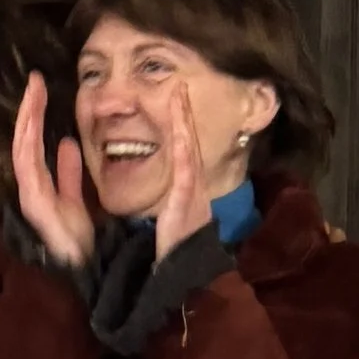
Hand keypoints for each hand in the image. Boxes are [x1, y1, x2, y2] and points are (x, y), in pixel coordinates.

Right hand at [11, 72, 94, 271]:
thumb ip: (70, 173)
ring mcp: (30, 195)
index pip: (34, 142)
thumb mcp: (77, 198)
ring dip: (28, 120)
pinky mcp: (35, 204)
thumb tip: (67, 143)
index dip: (35, 115)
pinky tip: (32, 125)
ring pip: (23, 149)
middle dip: (29, 110)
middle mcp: (30, 187)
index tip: (41, 88)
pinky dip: (29, 144)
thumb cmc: (78, 239)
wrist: (82, 268)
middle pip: (25, 140)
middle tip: (35, 80)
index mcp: (40, 184)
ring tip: (33, 94)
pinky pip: (29, 168)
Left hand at [148, 82, 214, 264]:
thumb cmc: (177, 248)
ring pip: (187, 149)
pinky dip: (183, 149)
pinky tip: (180, 132)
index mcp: (186, 187)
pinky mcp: (186, 201)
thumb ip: (171, 200)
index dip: (179, 124)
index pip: (182, 149)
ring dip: (184, 123)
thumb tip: (164, 189)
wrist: (188, 273)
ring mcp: (192, 191)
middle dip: (184, 114)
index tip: (175, 98)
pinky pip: (184, 170)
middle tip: (180, 86)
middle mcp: (193, 184)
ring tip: (179, 97)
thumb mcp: (172, 217)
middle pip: (188, 142)